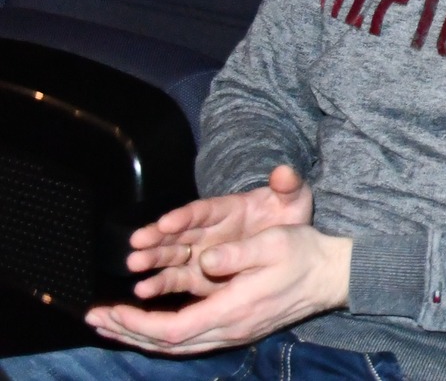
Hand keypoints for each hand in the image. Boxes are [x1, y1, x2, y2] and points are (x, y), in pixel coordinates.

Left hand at [85, 224, 350, 354]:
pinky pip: (188, 340)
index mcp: (234, 309)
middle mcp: (229, 329)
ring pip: (176, 346)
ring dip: (140, 336)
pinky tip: (148, 325)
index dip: (138, 324)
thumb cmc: (304, 254)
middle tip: (96, 318)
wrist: (331, 275)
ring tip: (112, 324)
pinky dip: (161, 335)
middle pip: (167, 344)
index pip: (174, 329)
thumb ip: (239, 252)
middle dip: (128, 331)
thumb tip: (206, 258)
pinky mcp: (235, 328)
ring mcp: (233, 333)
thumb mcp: (274, 242)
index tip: (112, 310)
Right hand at [121, 165, 314, 299]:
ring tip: (135, 264)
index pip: (202, 211)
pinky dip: (160, 283)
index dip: (185, 216)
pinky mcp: (198, 275)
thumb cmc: (287, 217)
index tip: (167, 223)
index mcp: (227, 209)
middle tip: (137, 243)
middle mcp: (207, 230)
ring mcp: (200, 253)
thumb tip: (284, 172)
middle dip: (157, 237)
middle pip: (178, 233)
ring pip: (171, 255)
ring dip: (152, 259)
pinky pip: (176, 279)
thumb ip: (289, 187)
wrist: (294, 246)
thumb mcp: (294, 200)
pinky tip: (144, 289)